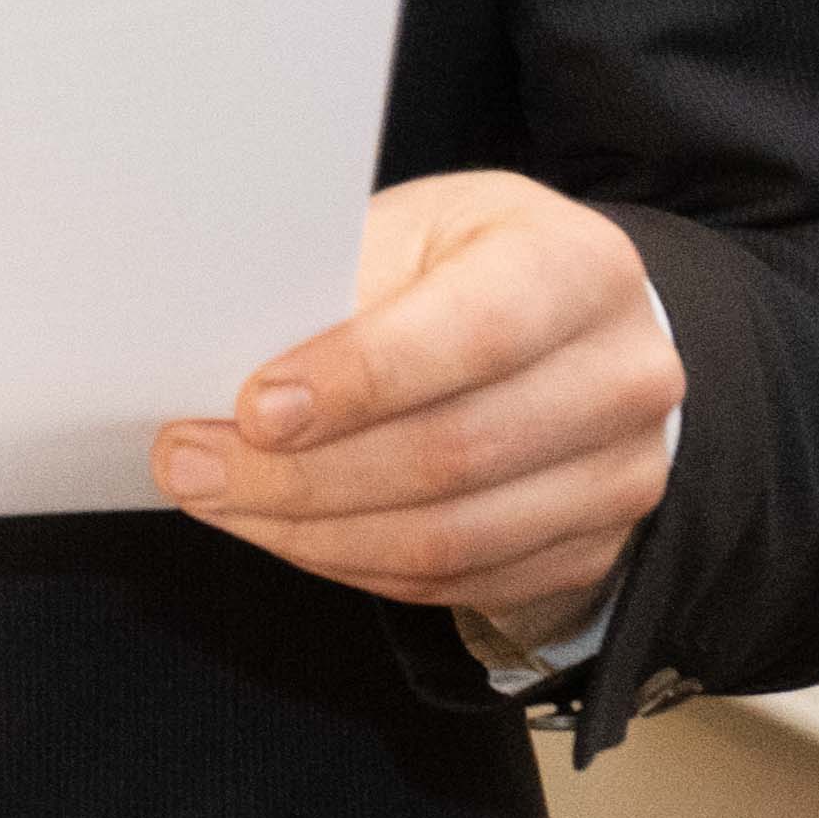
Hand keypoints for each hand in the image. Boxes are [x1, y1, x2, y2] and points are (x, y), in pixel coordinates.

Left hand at [156, 171, 682, 635]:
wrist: (564, 331)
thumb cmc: (459, 269)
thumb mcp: (407, 235)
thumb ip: (336, 291)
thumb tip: (216, 363)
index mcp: (578, 267)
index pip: (476, 333)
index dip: (360, 379)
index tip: (256, 408)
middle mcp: (627, 375)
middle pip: (454, 453)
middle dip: (300, 473)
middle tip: (191, 463)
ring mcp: (623, 473)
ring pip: (448, 537)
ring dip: (310, 531)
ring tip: (218, 498)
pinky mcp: (594, 548)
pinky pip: (455, 581)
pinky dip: (351, 563)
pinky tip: (284, 531)